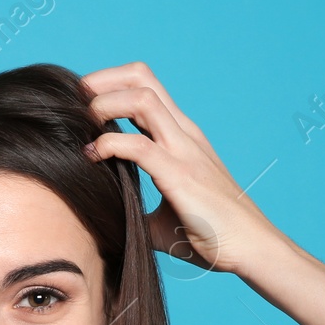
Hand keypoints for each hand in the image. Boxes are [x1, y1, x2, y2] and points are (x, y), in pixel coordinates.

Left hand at [80, 61, 295, 280]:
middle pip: (142, 76)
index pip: (145, 87)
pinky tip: (93, 157)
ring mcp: (184, 150)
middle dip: (102, 81)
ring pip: (141, 98)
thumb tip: (104, 218)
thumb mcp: (163, 217)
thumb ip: (135, 207)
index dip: (110, 85)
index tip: (84, 108)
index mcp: (181, 136)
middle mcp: (183, 133)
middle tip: (76, 103)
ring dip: (105, 104)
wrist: (249, 248)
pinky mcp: (180, 174)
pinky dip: (108, 144)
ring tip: (85, 126)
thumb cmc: (211, 234)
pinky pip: (138, 145)